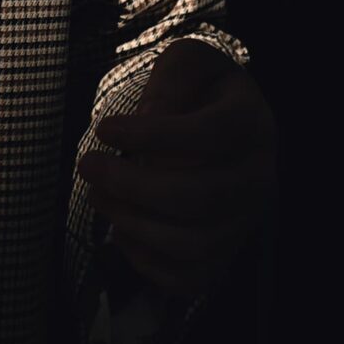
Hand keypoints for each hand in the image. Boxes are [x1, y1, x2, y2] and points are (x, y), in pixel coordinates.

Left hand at [76, 38, 277, 297]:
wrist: (228, 133)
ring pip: (190, 244)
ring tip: (98, 196)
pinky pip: (186, 278)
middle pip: (195, 197)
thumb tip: (152, 116)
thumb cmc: (199, 95)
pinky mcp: (223, 257)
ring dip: (131, 222)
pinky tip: (122, 230)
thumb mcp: (189, 65)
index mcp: (250, 126)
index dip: (152, 135)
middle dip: (129, 185)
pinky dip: (145, 262)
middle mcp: (256, 179)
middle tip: (87, 165)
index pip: (208, 135)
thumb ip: (171, 79)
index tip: (104, 127)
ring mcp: (242, 223)